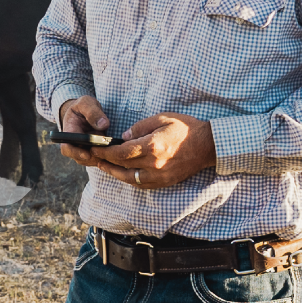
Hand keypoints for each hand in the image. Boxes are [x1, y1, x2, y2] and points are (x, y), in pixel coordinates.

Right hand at [55, 96, 110, 168]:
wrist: (86, 110)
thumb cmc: (84, 106)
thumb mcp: (86, 103)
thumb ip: (93, 112)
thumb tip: (103, 125)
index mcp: (69, 132)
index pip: (67, 148)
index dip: (75, 153)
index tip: (87, 154)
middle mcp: (75, 144)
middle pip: (81, 158)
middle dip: (94, 157)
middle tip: (108, 152)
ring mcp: (84, 149)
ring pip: (92, 161)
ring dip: (102, 158)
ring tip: (114, 151)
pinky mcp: (94, 152)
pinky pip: (100, 159)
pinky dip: (108, 157)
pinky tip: (117, 151)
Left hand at [93, 113, 216, 189]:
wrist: (207, 145)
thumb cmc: (185, 128)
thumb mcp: (161, 118)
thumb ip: (139, 128)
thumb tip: (123, 138)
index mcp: (152, 146)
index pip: (121, 152)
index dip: (105, 151)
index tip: (95, 148)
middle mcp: (154, 164)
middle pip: (122, 166)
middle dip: (106, 161)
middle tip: (94, 157)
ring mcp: (159, 176)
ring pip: (129, 178)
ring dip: (114, 173)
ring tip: (104, 166)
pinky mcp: (164, 182)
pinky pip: (141, 184)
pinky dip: (129, 179)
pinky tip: (122, 173)